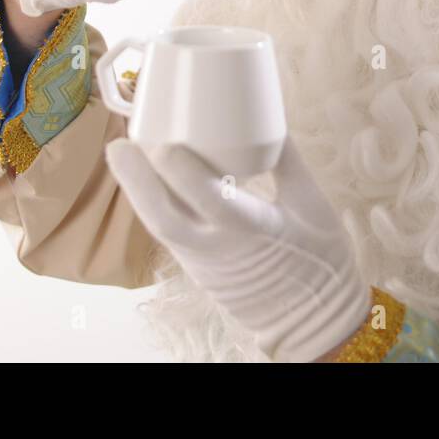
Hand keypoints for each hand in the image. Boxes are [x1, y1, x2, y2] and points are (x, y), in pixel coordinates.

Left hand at [103, 135, 372, 362]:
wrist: (316, 320)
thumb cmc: (321, 259)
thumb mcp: (312, 203)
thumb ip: (287, 159)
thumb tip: (266, 117)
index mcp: (255, 232)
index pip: (212, 202)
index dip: (184, 174)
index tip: (163, 143)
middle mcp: (220, 251)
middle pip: (165, 220)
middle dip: (136, 183)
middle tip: (117, 146)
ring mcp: (204, 265)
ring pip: (160, 228)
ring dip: (138, 192)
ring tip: (123, 155)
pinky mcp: (198, 271)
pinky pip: (170, 235)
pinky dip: (154, 205)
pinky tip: (146, 180)